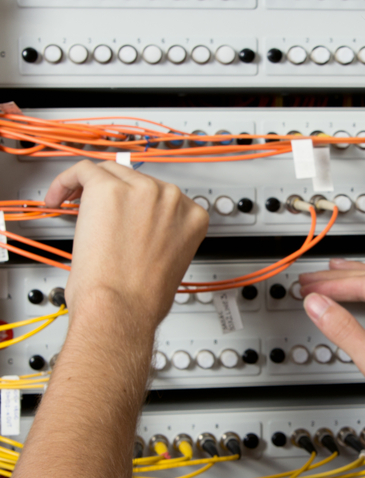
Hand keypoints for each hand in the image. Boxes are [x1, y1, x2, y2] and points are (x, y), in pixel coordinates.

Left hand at [44, 160, 208, 329]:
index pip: (163, 195)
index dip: (137, 204)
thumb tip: (141, 228)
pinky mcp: (109, 189)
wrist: (123, 306)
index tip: (123, 213)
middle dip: (113, 195)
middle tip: (93, 213)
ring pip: (109, 172)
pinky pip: (83, 171)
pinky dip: (66, 182)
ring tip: (72, 207)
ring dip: (88, 188)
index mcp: (193, 217)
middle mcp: (171, 199)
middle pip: (135, 179)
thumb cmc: (143, 297)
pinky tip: (58, 199)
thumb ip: (164, 236)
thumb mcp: (171, 262)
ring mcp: (142, 191)